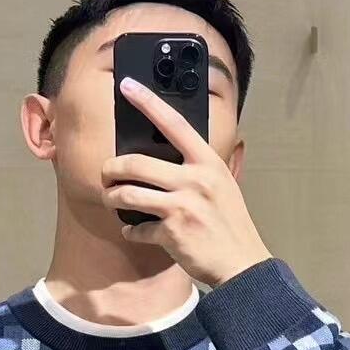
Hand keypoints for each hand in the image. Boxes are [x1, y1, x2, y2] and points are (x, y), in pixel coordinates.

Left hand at [102, 76, 272, 287]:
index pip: (174, 123)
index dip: (148, 102)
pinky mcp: (172, 232)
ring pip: (128, 195)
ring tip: (111, 200)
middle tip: (107, 175)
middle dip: (112, 169)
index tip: (127, 85)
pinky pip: (137, 228)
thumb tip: (163, 157)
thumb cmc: (229, 224)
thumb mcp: (222, 185)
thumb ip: (196, 169)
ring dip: (112, 198)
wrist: (242, 263)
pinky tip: (134, 232)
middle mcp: (195, 180)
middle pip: (136, 163)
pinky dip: (131, 232)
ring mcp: (183, 206)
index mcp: (208, 162)